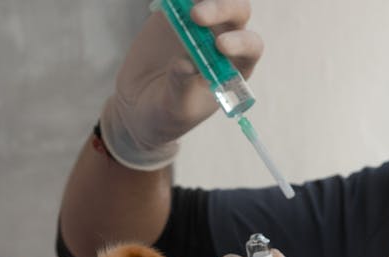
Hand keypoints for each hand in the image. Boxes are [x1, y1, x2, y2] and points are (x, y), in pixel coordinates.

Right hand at [100, 0, 263, 169]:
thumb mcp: (175, 108)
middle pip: (236, 12)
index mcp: (234, 65)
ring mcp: (200, 22)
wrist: (138, 103)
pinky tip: (168, 0)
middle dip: (221, 8)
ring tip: (183, 5)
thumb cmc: (166, 113)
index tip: (220, 46)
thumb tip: (186, 64)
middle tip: (196, 16)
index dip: (240, 42)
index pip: (250, 46)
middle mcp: (223, 37)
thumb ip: (182, 87)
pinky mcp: (175, 12)